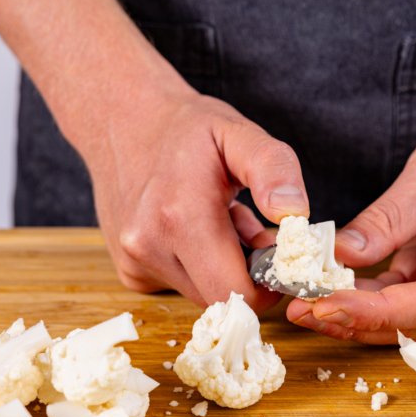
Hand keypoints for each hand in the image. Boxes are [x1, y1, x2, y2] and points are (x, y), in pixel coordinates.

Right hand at [83, 89, 308, 310]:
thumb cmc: (184, 127)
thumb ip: (274, 169)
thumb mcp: (238, 132)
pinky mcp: (129, 270)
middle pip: (222, 298)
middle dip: (246, 274)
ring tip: (220, 220)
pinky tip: (193, 229)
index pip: (238, 293)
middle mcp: (149, 246)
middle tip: (251, 229)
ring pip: (202, 293)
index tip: (278, 255)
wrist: (120, 118)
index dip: (268, 284)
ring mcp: (134, 261)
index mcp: (181, 216)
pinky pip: (180, 284)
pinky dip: (197, 266)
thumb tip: (294, 214)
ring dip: (222, 268)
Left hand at [286, 100, 415, 342]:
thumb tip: (339, 257)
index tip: (322, 307)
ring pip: (404, 320)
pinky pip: (402, 301)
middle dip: (355, 321)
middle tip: (300, 312)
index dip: (372, 312)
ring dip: (356, 315)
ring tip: (303, 306)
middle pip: (415, 323)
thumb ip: (385, 223)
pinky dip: (366, 299)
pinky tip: (329, 293)